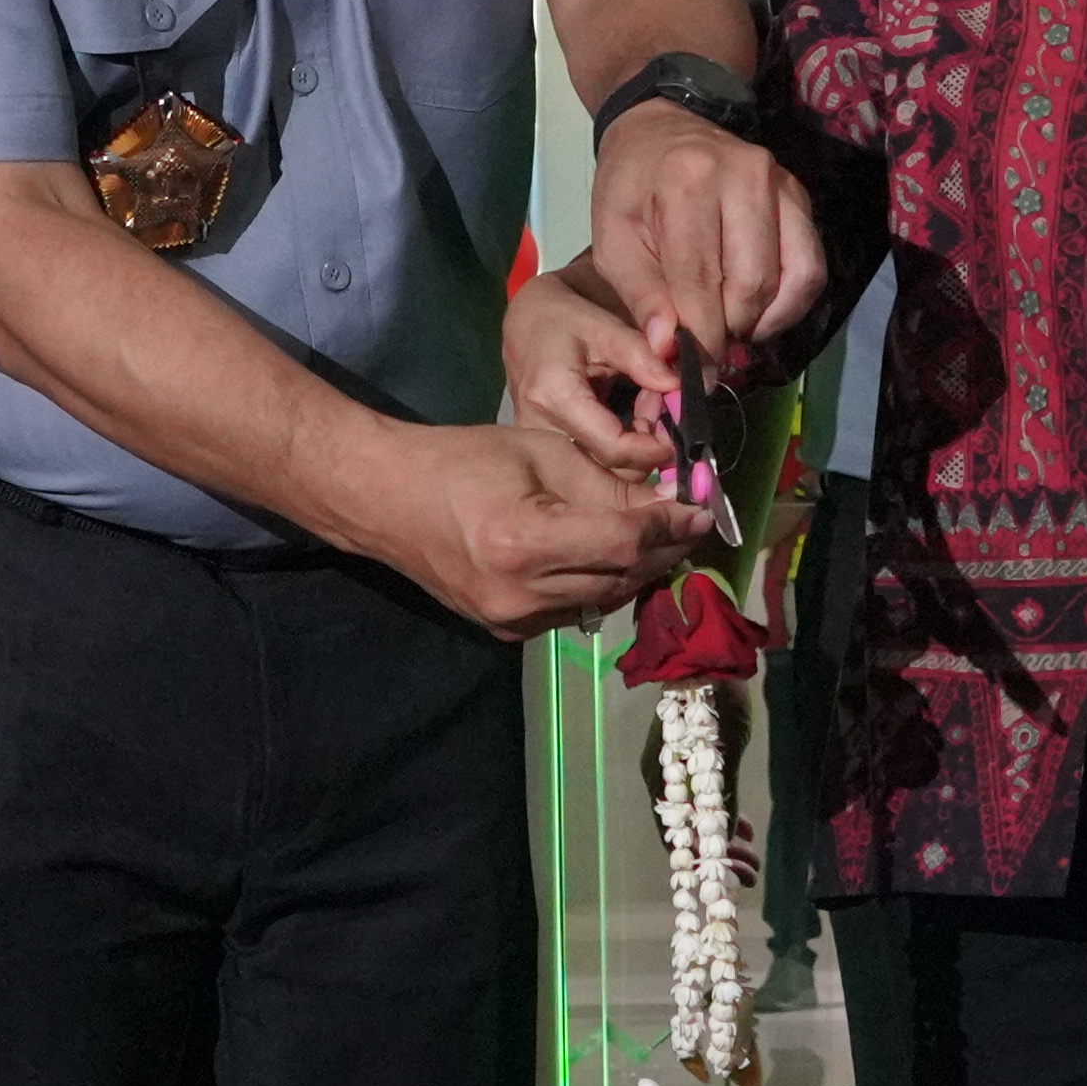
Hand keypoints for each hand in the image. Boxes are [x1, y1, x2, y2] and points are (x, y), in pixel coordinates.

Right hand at [368, 414, 698, 637]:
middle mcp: (518, 594)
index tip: (701, 507)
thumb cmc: (459, 460)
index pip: (623, 541)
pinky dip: (602, 585)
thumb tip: (669, 502)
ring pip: (604, 601)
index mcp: (522, 541)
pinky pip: (575, 612)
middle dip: (664, 547)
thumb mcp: (539, 453)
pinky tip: (614, 557)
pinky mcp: (506, 632)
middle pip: (621, 578)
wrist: (385, 500)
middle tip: (690, 519)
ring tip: (661, 536)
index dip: (670, 525)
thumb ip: (606, 485)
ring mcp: (510, 621)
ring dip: (638, 570)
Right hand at [502, 272, 692, 484]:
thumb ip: (642, 355)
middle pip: (608, 470)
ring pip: (601, 471)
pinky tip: (630, 412)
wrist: (525, 320)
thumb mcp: (604, 324)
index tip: (681, 426)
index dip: (654, 446)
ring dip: (635, 444)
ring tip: (646, 401)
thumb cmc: (562, 314)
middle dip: (646, 445)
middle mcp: (539, 431)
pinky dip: (621, 443)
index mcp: (554, 397)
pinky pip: (590, 461)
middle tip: (662, 404)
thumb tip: (680, 387)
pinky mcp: (544, 449)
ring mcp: (538, 445)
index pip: (614, 447)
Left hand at [575, 97, 825, 363]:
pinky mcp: (800, 196)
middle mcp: (745, 175)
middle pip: (752, 283)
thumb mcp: (612, 240)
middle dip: (729, 331)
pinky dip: (789, 303)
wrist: (660, 129)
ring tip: (730, 330)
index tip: (691, 377)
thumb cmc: (630, 188)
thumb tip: (669, 351)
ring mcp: (781, 183)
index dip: (698, 338)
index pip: (700, 279)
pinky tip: (758, 312)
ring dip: (762, 320)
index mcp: (687, 181)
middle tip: (707, 352)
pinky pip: (811, 267)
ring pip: (792, 278)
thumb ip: (642, 296)